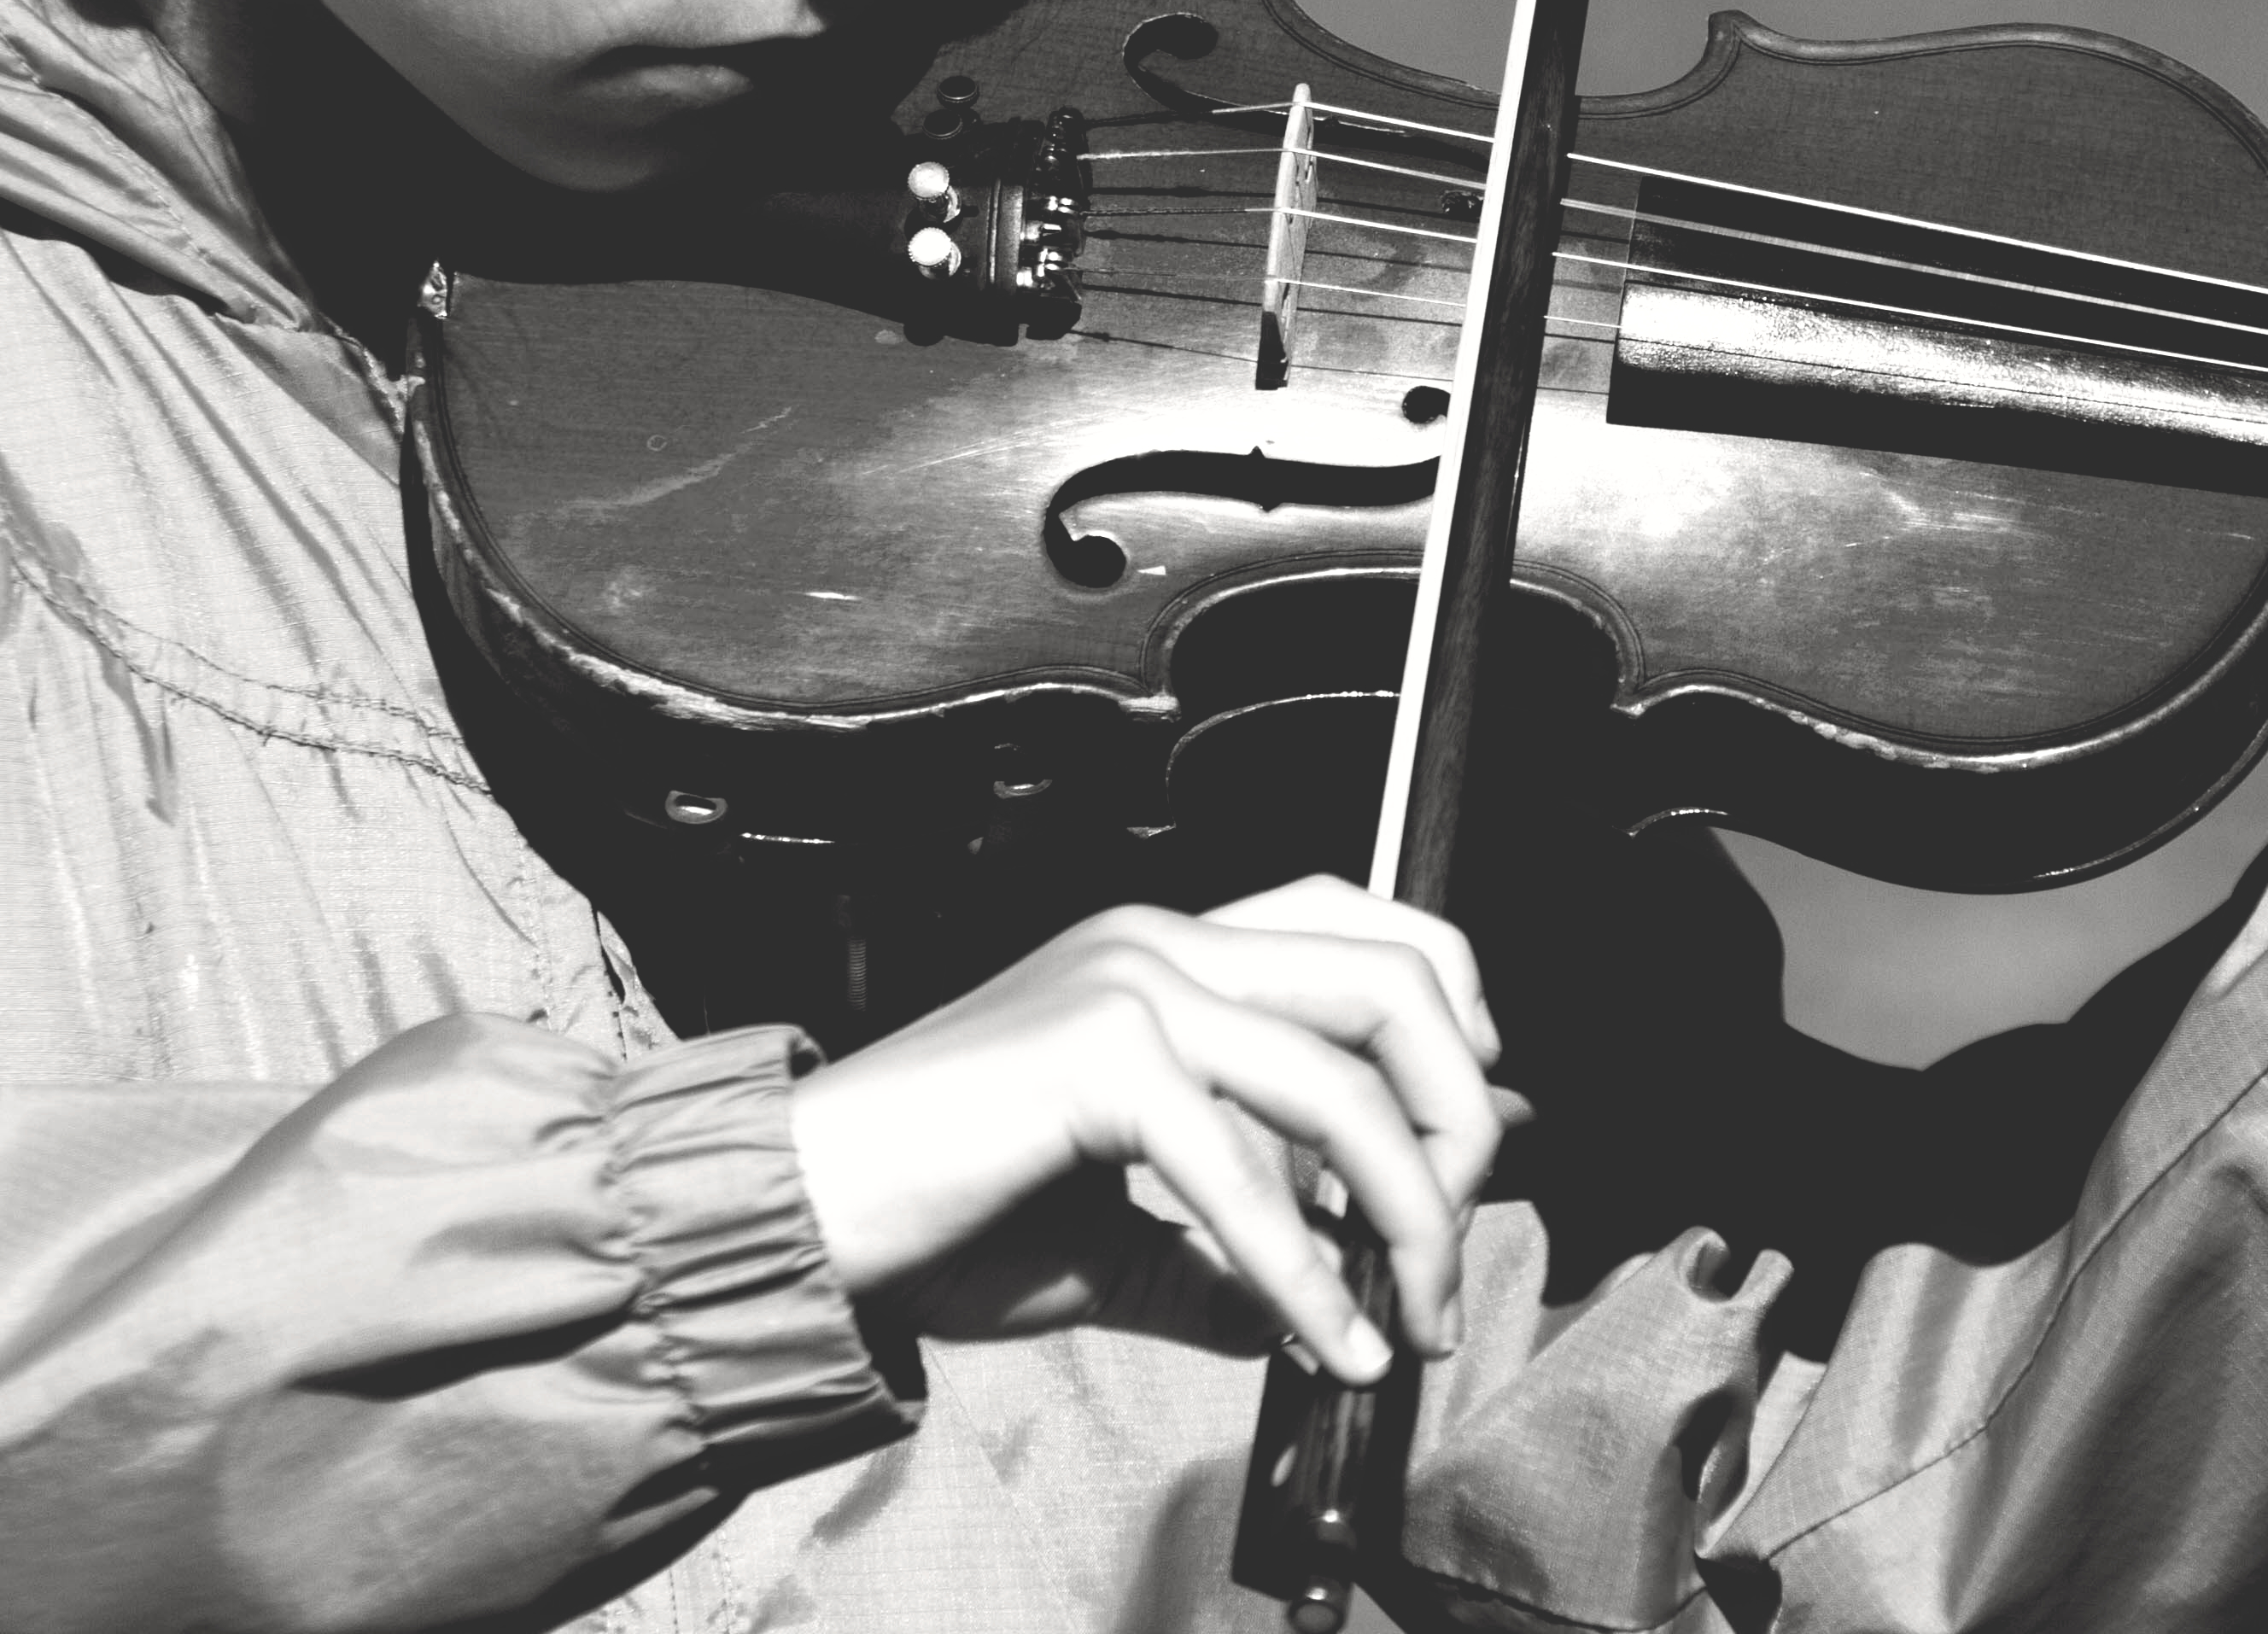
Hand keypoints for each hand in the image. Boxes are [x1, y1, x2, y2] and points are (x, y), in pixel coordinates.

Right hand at [784, 877, 1511, 1385]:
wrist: (801, 1216)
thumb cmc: (943, 1215)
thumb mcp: (1116, 1235)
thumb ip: (1232, 1250)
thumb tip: (1347, 1295)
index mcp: (1168, 951)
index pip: (1365, 921)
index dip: (1452, 1018)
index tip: (1466, 1149)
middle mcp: (1162, 942)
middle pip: (1398, 981)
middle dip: (1461, 1126)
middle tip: (1442, 1254)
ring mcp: (1130, 986)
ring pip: (1348, 1079)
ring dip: (1408, 1222)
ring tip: (1402, 1323)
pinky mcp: (1096, 1055)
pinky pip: (1248, 1173)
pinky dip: (1309, 1278)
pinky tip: (1324, 1347)